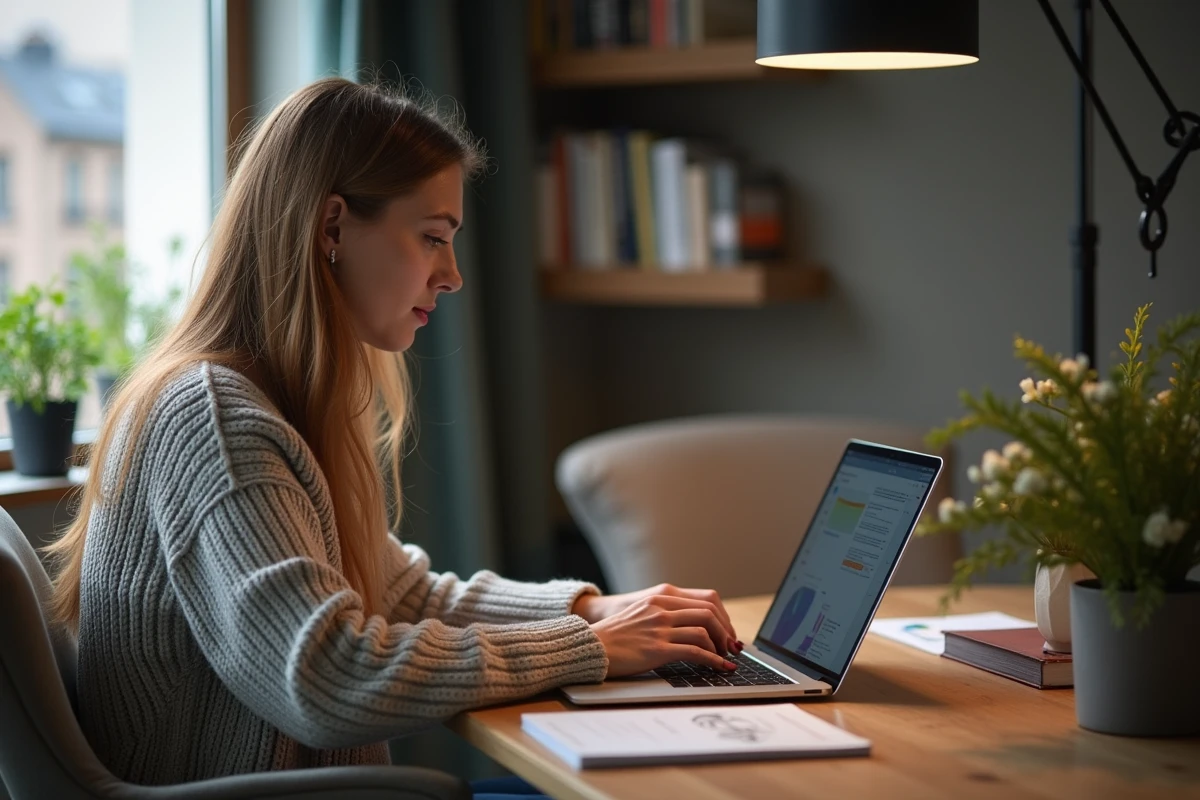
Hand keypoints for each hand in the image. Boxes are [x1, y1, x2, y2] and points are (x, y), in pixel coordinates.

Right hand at [576, 585, 743, 678]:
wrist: (591, 646)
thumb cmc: (615, 635)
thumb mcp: (642, 614)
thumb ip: (665, 614)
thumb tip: (694, 628)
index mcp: (660, 597)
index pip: (706, 599)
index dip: (723, 617)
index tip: (728, 632)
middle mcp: (662, 608)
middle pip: (710, 613)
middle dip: (726, 632)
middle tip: (731, 648)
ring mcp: (660, 628)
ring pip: (705, 631)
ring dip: (721, 647)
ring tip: (725, 659)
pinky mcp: (658, 649)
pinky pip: (696, 652)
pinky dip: (714, 661)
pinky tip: (721, 668)